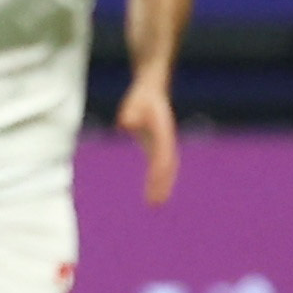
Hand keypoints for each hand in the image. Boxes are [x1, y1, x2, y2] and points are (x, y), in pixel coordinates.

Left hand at [118, 79, 179, 204]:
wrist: (152, 88)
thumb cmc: (142, 96)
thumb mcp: (134, 102)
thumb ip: (130, 112)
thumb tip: (125, 123)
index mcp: (163, 132)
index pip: (162, 155)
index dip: (159, 171)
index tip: (154, 184)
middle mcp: (167, 140)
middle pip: (168, 166)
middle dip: (163, 184)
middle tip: (156, 203)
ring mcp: (164, 143)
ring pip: (167, 168)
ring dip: (162, 185)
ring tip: (155, 203)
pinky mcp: (158, 145)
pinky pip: (160, 165)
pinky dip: (158, 179)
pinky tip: (152, 192)